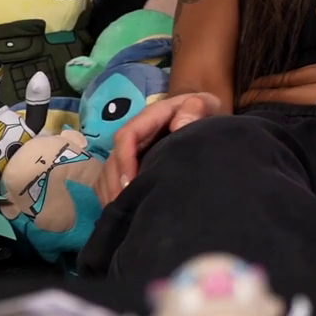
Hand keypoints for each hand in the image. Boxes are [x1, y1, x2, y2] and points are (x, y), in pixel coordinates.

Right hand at [98, 92, 222, 206]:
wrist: (204, 114)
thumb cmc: (204, 110)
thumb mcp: (206, 104)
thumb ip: (196, 109)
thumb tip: (179, 125)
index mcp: (151, 117)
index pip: (127, 135)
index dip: (124, 159)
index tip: (131, 183)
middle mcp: (136, 134)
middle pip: (113, 157)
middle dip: (116, 182)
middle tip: (126, 205)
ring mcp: (132, 149)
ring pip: (109, 171)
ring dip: (111, 191)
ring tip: (124, 211)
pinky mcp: (131, 162)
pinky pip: (111, 179)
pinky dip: (111, 194)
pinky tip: (123, 210)